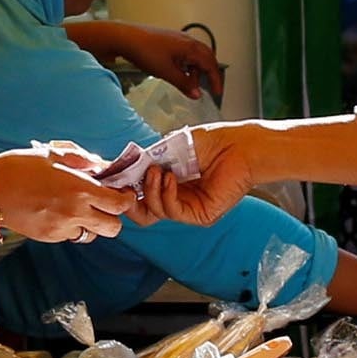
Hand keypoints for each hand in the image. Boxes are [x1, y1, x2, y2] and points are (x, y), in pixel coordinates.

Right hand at [0, 142, 134, 243]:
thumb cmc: (18, 168)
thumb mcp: (52, 155)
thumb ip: (82, 161)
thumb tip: (101, 166)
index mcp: (79, 189)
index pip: (119, 204)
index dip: (125, 199)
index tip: (122, 193)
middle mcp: (75, 212)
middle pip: (113, 227)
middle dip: (112, 216)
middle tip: (103, 203)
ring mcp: (62, 228)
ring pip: (92, 235)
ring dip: (92, 224)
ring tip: (78, 209)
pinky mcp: (50, 237)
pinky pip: (71, 236)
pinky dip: (71, 227)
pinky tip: (58, 212)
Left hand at [71, 21, 224, 98]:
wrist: (126, 38)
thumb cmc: (146, 51)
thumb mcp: (167, 73)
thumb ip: (184, 84)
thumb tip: (197, 94)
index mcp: (190, 47)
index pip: (210, 64)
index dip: (215, 80)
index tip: (217, 92)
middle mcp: (187, 41)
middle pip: (206, 58)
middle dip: (209, 74)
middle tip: (210, 88)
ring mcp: (178, 39)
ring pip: (195, 56)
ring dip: (195, 71)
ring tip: (189, 85)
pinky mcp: (169, 40)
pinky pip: (185, 53)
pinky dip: (186, 65)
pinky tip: (178, 73)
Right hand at [128, 127, 255, 228]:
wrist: (240, 146)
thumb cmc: (213, 142)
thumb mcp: (172, 147)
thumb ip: (149, 159)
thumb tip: (124, 168)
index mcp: (171, 184)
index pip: (142, 196)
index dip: (127, 188)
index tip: (116, 177)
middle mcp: (179, 198)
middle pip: (143, 212)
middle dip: (130, 199)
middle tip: (127, 183)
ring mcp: (189, 208)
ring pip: (154, 212)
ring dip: (151, 190)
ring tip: (157, 170)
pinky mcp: (201, 215)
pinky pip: (172, 212)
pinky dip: (166, 194)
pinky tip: (170, 177)